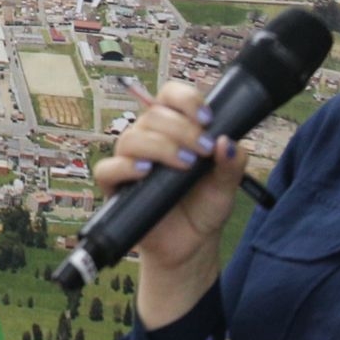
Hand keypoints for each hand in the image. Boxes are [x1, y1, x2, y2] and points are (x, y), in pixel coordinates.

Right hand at [91, 81, 248, 274]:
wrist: (191, 244)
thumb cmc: (204, 206)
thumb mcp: (226, 185)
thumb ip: (232, 164)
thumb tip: (227, 142)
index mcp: (174, 128)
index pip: (170, 95)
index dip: (186, 99)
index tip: (206, 118)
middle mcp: (149, 139)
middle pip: (153, 115)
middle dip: (182, 129)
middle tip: (203, 151)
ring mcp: (130, 161)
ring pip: (131, 137)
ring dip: (160, 146)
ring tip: (184, 164)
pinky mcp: (116, 186)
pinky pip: (108, 169)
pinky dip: (125, 166)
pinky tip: (145, 171)